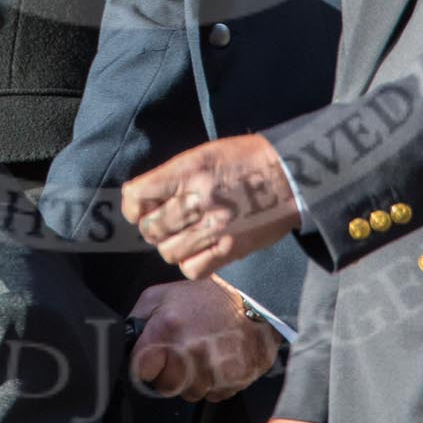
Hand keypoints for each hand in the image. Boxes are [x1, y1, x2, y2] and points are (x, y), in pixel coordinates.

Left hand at [122, 135, 300, 279]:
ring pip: (168, 252)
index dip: (133, 206)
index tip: (141, 207)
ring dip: (171, 246)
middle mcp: (198, 199)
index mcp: (188, 171)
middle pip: (150, 228)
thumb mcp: (203, 154)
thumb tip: (142, 200)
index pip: (136, 197)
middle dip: (152, 227)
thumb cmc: (244, 160)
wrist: (289, 174)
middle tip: (165, 223)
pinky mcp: (231, 248)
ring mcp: (215, 226)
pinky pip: (192, 269)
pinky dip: (190, 263)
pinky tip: (199, 250)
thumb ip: (172, 176)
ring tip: (184, 236)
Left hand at [129, 278, 280, 402]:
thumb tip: (127, 340)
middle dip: (170, 374)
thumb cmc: (207, 296)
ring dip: (194, 379)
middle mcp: (189, 351)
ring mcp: (213, 368)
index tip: (152, 360)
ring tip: (204, 351)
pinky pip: (215, 395)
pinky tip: (220, 359)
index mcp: (166, 329)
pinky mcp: (234, 379)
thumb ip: (139, 318)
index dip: (145, 367)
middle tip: (182, 352)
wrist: (253, 299)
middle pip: (166, 387)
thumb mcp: (162, 295)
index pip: (140, 371)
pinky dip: (216, 382)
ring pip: (192, 393)